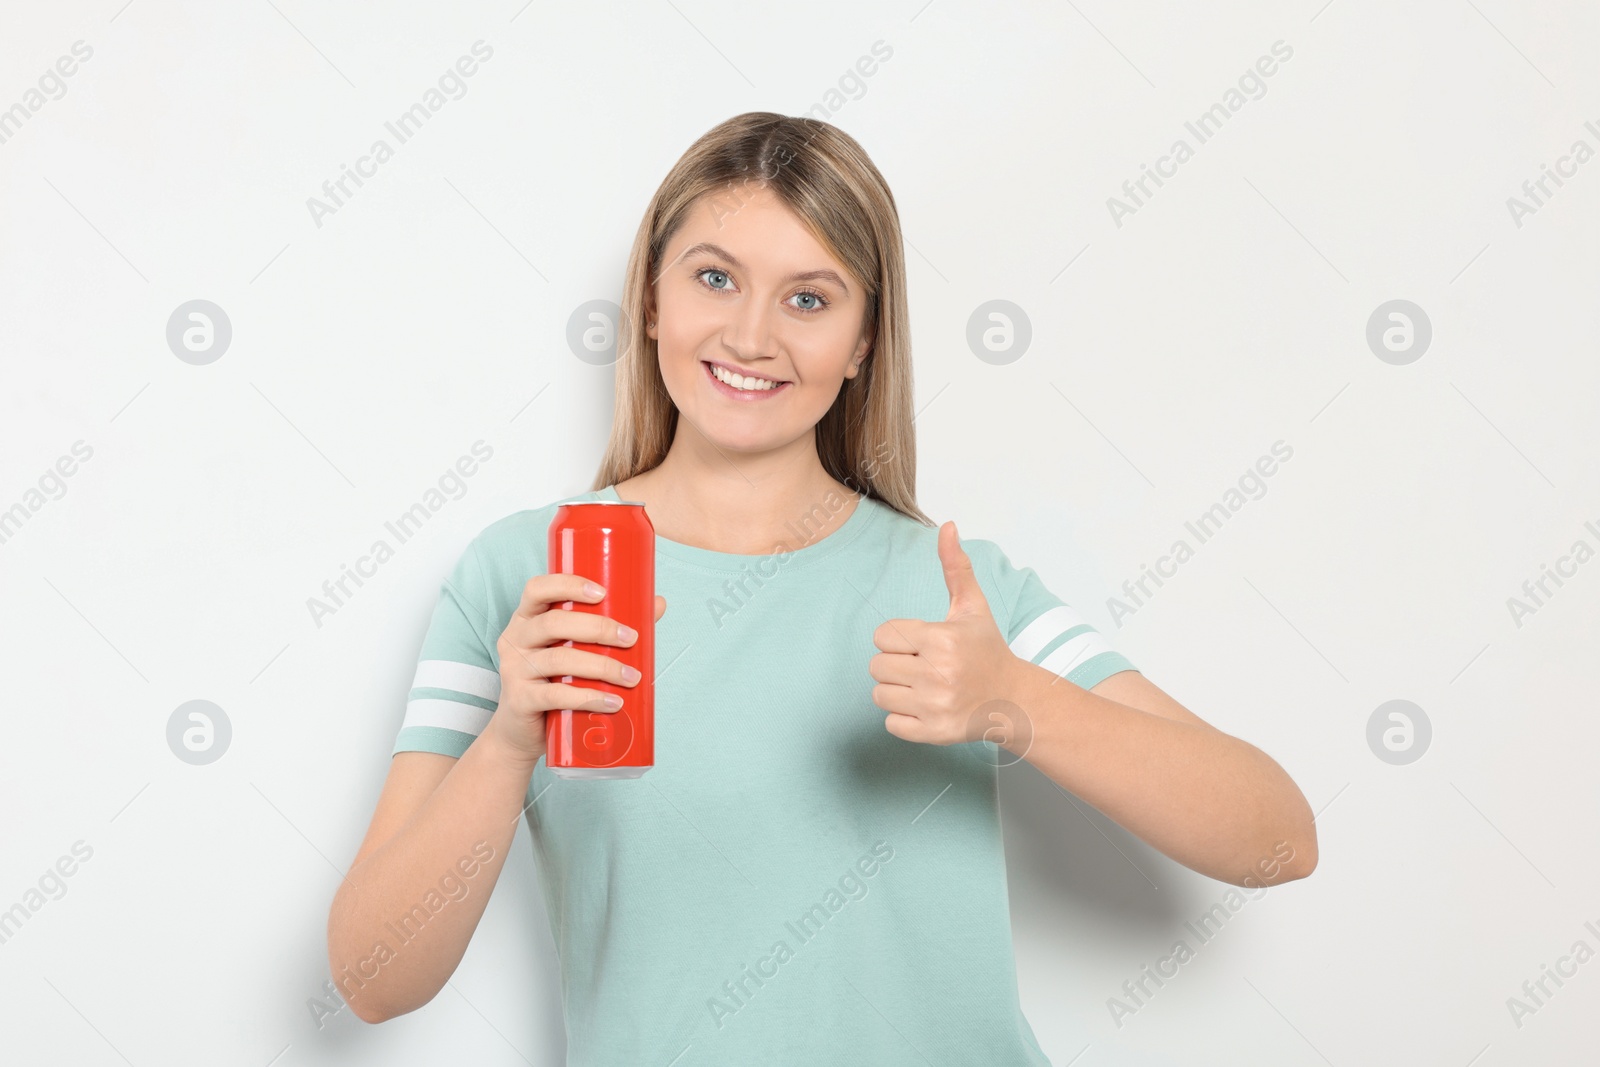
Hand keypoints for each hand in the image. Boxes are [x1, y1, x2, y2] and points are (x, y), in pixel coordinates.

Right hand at [482, 574, 666, 766]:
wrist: (522, 731)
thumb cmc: (554, 681)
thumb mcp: (574, 649)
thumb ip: (611, 626)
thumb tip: (657, 604)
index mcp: (527, 619)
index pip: (537, 589)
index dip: (568, 585)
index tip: (602, 592)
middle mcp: (515, 639)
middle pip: (554, 622)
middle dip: (598, 628)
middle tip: (631, 639)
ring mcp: (514, 670)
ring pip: (559, 660)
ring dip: (602, 667)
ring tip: (632, 677)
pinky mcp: (519, 700)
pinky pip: (555, 695)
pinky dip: (589, 697)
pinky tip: (613, 702)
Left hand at [868, 521, 1021, 744]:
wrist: (1012, 699)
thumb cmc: (986, 650)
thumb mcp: (972, 607)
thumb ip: (955, 566)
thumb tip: (947, 525)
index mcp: (942, 639)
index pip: (883, 635)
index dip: (898, 637)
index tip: (920, 643)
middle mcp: (938, 673)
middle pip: (877, 665)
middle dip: (895, 663)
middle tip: (922, 665)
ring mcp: (935, 706)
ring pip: (879, 694)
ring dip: (895, 690)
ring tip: (922, 686)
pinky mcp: (933, 732)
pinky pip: (890, 723)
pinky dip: (902, 717)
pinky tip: (925, 707)